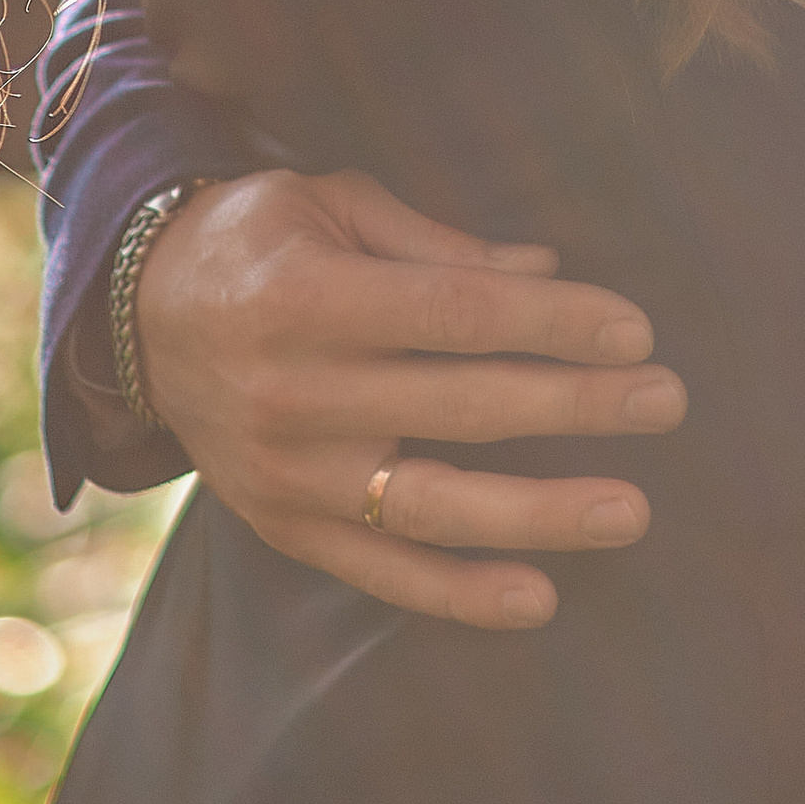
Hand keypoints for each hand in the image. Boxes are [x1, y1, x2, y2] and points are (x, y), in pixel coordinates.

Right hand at [133, 166, 687, 627]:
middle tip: (668, 400)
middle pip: (463, 406)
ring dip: (542, 512)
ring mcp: (288, 473)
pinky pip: (384, 572)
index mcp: (308, 296)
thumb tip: (548, 269)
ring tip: (632, 510)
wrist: (136, 317)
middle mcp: (294, 392)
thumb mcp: (334, 206)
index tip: (635, 329)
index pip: (456, 315)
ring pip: (434, 505)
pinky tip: (539, 596)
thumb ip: (440, 247)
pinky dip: (461, 594)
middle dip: (576, 404)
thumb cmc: (258, 242)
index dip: (551, 324)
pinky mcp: (285, 528)